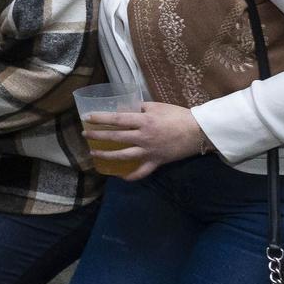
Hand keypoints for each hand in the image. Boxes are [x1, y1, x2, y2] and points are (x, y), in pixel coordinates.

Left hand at [80, 102, 210, 179]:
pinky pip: (142, 172)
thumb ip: (141, 107)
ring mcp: (149, 151)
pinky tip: (121, 177)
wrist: (199, 131)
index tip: (86, 118)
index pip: (117, 119)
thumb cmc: (179, 116)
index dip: (100, 118)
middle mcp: (143, 137)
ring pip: (123, 155)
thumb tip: (126, 107)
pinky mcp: (157, 162)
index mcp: (144, 120)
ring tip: (94, 153)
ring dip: (106, 155)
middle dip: (97, 136)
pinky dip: (131, 176)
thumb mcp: (157, 106)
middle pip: (115, 137)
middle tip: (85, 135)